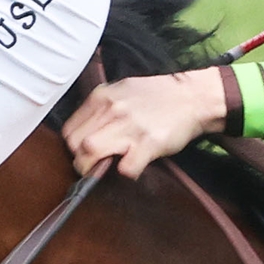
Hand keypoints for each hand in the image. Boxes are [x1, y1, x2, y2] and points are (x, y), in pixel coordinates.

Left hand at [63, 71, 231, 179]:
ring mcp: (129, 126)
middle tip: (94, 164)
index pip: (69, 130)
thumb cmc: (158, 96)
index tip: (83, 152)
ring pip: (90, 154)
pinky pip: (125, 168)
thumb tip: (84, 131)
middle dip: (81, 160)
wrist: (194, 96)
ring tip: (108, 168)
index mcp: (101, 97)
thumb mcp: (123, 91)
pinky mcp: (148, 143)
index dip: (74, 146)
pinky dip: (127, 172)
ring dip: (95, 169)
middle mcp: (112, 110)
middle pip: (75, 144)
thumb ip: (101, 108)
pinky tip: (133, 166)